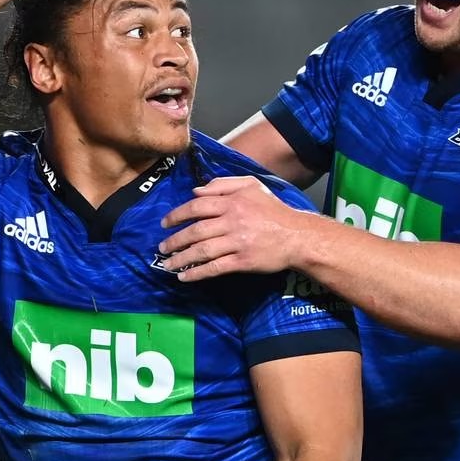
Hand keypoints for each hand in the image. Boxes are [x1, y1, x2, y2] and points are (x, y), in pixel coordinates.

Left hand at [159, 177, 310, 281]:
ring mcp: (237, 242)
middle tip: (161, 248)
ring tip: (168, 264)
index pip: (197, 206)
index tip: (164, 223)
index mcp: (232, 202)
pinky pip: (215, 267)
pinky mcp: (243, 261)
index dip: (177, 215)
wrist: (297, 236)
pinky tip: (185, 276)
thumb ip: (223, 184)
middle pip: (195, 230)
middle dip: (174, 240)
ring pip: (202, 250)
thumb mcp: (252, 186)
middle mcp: (232, 221)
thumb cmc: (273, 210)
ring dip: (181, 258)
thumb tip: (196, 192)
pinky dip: (197, 273)